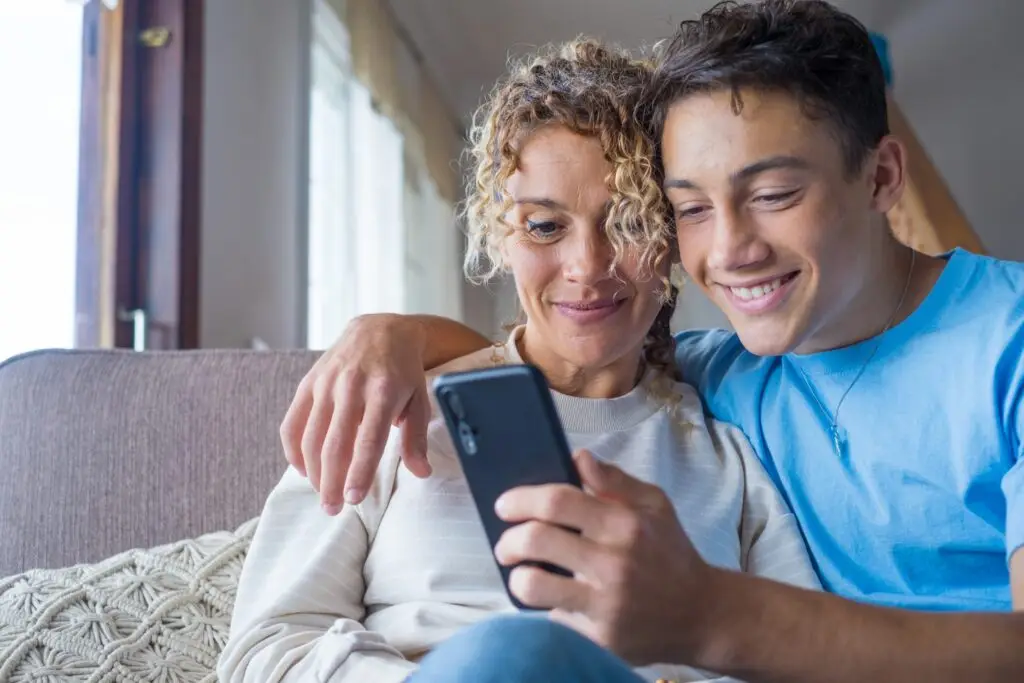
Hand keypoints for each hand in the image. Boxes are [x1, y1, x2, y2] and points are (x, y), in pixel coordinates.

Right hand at [280, 313, 432, 512]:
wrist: (379, 330)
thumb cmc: (403, 371)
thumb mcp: (419, 399)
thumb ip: (416, 438)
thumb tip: (422, 473)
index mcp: (383, 392)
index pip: (368, 440)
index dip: (359, 473)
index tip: (353, 499)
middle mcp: (351, 387)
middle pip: (335, 444)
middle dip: (331, 482)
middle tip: (333, 509)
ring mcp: (325, 384)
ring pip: (311, 437)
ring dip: (313, 472)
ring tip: (321, 495)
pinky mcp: (308, 383)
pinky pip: (292, 423)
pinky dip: (293, 451)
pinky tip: (303, 470)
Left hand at [493, 449, 720, 665]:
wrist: (702, 615)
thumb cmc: (671, 554)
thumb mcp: (655, 506)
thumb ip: (614, 481)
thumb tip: (578, 457)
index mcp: (625, 524)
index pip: (558, 501)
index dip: (522, 499)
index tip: (505, 505)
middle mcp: (614, 563)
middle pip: (536, 540)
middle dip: (509, 540)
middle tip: (507, 545)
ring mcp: (606, 605)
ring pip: (534, 586)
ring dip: (518, 578)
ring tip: (523, 574)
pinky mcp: (601, 639)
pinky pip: (553, 620)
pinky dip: (548, 609)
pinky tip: (558, 602)